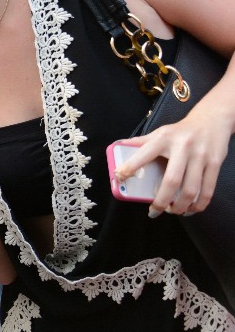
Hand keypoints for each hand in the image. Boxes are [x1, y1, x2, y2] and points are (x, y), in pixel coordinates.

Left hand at [114, 108, 229, 216]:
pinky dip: (199, 204)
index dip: (130, 167)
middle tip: (153, 211)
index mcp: (163, 139)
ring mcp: (200, 156)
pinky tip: (190, 209)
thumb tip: (117, 147)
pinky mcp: (215, 163)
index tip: (120, 178)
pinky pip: (208, 190)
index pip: (144, 154)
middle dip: (161, 201)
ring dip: (180, 206)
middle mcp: (182, 147)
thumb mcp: (159, 133)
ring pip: (191, 189)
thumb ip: (140, 142)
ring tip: (172, 211)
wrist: (211, 120)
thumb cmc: (179, 131)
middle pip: (172, 180)